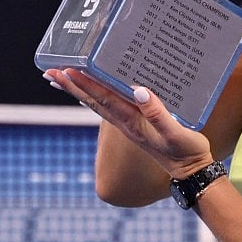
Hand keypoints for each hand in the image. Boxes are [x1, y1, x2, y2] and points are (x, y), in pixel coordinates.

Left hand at [43, 68, 213, 179]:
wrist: (191, 171)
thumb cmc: (185, 151)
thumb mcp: (175, 133)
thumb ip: (158, 114)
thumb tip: (139, 91)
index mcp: (132, 122)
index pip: (103, 99)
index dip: (85, 84)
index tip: (66, 70)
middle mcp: (126, 123)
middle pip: (93, 102)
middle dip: (72, 86)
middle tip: (50, 72)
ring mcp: (129, 125)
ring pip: (98, 105)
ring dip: (78, 91)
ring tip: (61, 78)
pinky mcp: (136, 125)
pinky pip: (110, 107)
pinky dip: (96, 97)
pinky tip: (93, 91)